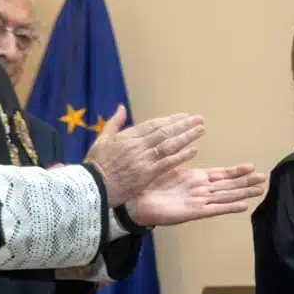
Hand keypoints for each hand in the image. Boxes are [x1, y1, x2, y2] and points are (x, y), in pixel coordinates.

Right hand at [84, 106, 204, 206]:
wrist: (93, 187)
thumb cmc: (96, 164)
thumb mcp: (101, 139)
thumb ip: (114, 123)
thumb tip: (121, 107)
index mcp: (127, 136)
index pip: (153, 125)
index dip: (170, 120)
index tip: (184, 116)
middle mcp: (137, 145)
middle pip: (164, 132)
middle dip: (183, 125)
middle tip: (199, 119)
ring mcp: (143, 159)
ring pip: (168, 145)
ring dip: (186, 137)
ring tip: (200, 131)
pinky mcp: (146, 174)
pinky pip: (167, 163)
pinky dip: (180, 156)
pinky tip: (193, 151)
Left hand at [126, 164, 266, 226]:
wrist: (133, 201)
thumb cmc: (147, 184)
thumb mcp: (165, 164)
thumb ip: (177, 155)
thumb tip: (188, 143)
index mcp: (195, 178)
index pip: (220, 174)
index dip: (236, 171)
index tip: (251, 166)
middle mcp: (200, 190)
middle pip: (228, 186)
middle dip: (246, 182)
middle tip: (264, 178)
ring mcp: (198, 202)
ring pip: (225, 196)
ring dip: (243, 193)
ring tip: (260, 190)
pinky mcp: (192, 213)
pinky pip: (213, 210)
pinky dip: (228, 208)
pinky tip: (243, 206)